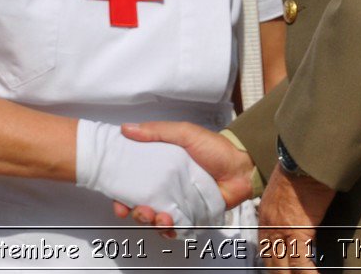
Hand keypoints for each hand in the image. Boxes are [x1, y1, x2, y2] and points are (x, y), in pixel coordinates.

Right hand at [110, 121, 253, 234]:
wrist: (242, 167)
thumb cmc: (215, 148)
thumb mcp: (184, 133)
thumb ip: (156, 131)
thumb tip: (127, 129)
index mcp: (159, 166)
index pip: (134, 183)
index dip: (122, 194)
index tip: (118, 201)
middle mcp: (166, 186)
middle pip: (142, 205)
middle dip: (138, 213)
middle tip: (143, 211)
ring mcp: (178, 202)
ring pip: (156, 219)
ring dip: (153, 223)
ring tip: (162, 219)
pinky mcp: (191, 215)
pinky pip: (175, 228)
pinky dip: (170, 231)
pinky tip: (172, 227)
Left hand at [257, 167, 333, 270]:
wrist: (304, 159)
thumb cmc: (298, 168)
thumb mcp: (283, 189)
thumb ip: (284, 205)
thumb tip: (295, 214)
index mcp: (265, 216)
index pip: (265, 248)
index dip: (271, 263)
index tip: (276, 271)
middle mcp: (269, 226)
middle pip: (271, 261)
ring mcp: (282, 230)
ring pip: (285, 266)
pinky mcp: (298, 231)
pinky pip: (302, 262)